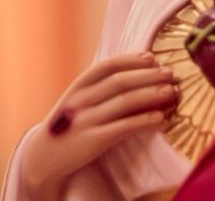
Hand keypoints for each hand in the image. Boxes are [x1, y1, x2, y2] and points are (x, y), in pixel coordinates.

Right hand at [21, 52, 178, 199]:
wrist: (44, 157)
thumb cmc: (69, 126)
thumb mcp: (77, 101)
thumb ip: (98, 88)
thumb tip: (135, 72)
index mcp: (78, 86)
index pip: (108, 65)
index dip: (132, 59)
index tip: (153, 58)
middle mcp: (81, 99)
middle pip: (120, 81)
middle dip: (148, 75)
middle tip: (171, 74)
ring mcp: (86, 119)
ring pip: (124, 102)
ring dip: (151, 94)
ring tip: (171, 92)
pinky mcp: (93, 141)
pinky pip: (123, 128)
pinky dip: (143, 121)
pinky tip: (160, 118)